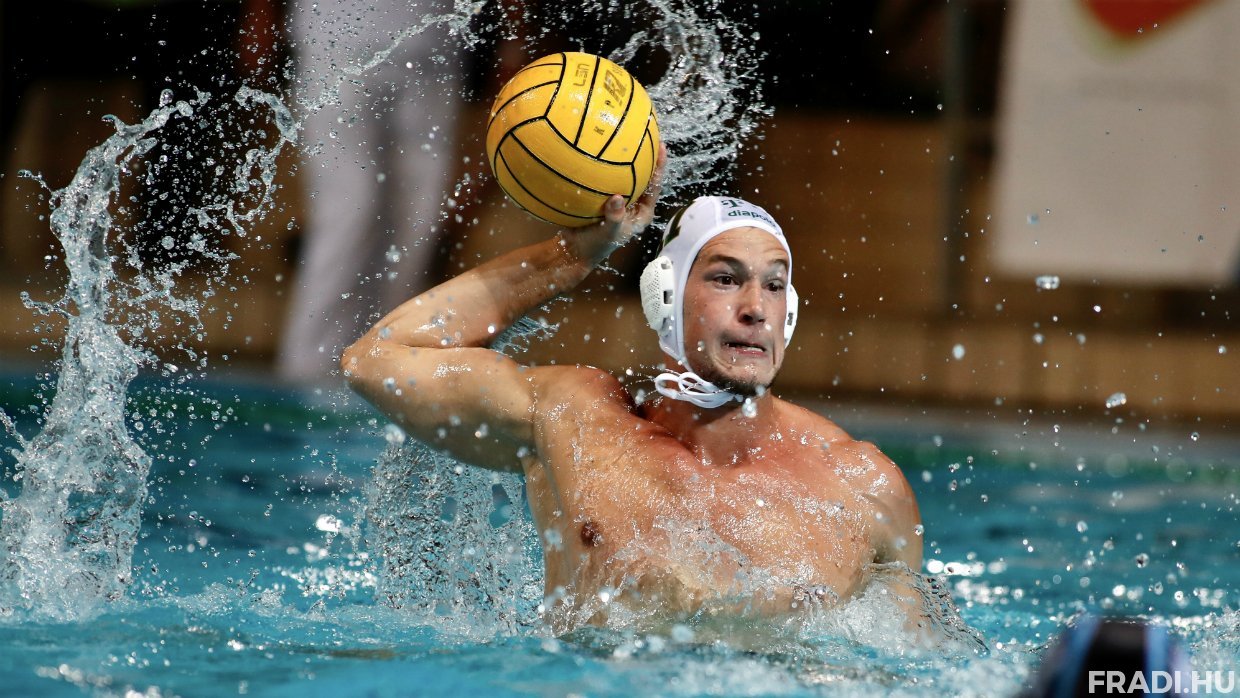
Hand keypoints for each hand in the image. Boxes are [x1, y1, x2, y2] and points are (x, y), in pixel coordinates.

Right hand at [564, 144, 666, 264]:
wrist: (572, 251)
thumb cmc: (594, 246)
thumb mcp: (607, 233)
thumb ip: (614, 217)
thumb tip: (617, 198)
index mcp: (642, 213)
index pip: (655, 185)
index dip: (660, 165)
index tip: (662, 146)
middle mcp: (632, 204)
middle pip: (642, 175)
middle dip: (644, 156)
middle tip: (646, 133)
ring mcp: (618, 201)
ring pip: (624, 175)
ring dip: (623, 158)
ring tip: (622, 135)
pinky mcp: (602, 198)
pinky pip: (605, 178)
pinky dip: (602, 166)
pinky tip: (594, 150)